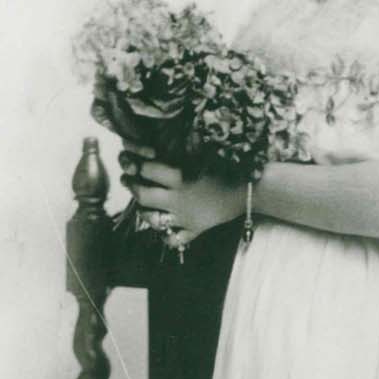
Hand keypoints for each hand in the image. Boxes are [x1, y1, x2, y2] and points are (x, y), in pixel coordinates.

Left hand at [119, 145, 245, 236]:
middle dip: (132, 186)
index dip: (136, 162)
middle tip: (128, 179)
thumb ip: (181, 146)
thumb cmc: (228, 166)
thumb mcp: (203, 151)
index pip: (146, 169)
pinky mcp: (195, 230)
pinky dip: (167, 235)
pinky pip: (174, 239)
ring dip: (143, 211)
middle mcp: (178, 199)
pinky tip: (166, 226)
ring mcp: (185, 217)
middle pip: (143, 195)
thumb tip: (159, 139)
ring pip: (153, 220)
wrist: (250, 189)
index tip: (133, 158)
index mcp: (180, 176)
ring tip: (142, 203)